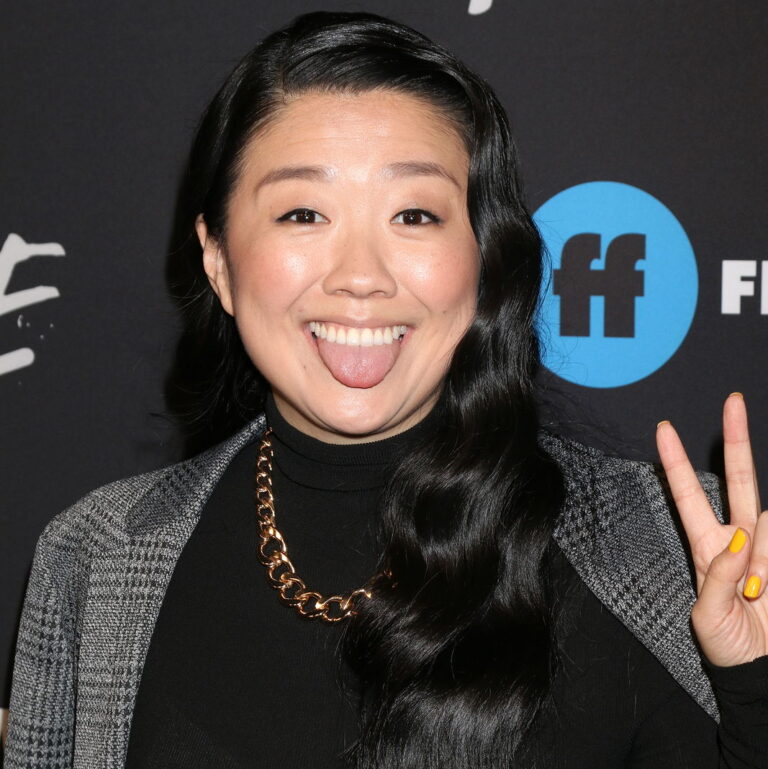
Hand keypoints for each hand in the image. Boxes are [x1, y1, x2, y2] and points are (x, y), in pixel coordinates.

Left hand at [656, 392, 767, 666]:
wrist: (762, 670)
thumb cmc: (726, 644)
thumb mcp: (707, 615)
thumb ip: (718, 576)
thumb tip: (740, 537)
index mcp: (706, 547)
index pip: (687, 494)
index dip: (676, 462)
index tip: (662, 428)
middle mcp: (738, 538)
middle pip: (736, 479)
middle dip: (735, 440)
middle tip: (732, 402)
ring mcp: (766, 547)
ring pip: (767, 518)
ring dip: (764, 555)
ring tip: (758, 595)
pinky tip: (767, 586)